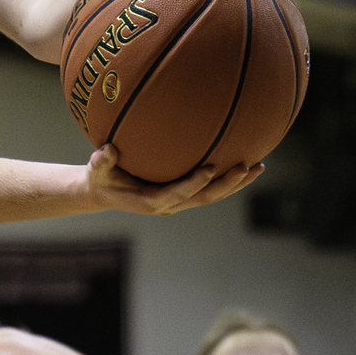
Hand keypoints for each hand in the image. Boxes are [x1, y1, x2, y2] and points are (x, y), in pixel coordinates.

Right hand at [84, 144, 262, 214]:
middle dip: (228, 184)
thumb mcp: (96, 171)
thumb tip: (107, 150)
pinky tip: (244, 159)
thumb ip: (101, 162)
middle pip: (205, 198)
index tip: (210, 167)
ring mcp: (179, 201)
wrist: (104, 193)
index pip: (177, 193)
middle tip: (247, 166)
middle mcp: (170, 204)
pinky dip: (228, 177)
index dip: (194, 183)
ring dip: (236, 183)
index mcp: (151, 201)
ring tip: (259, 165)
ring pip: (213, 195)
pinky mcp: (184, 194)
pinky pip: (210, 187)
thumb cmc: (101, 178)